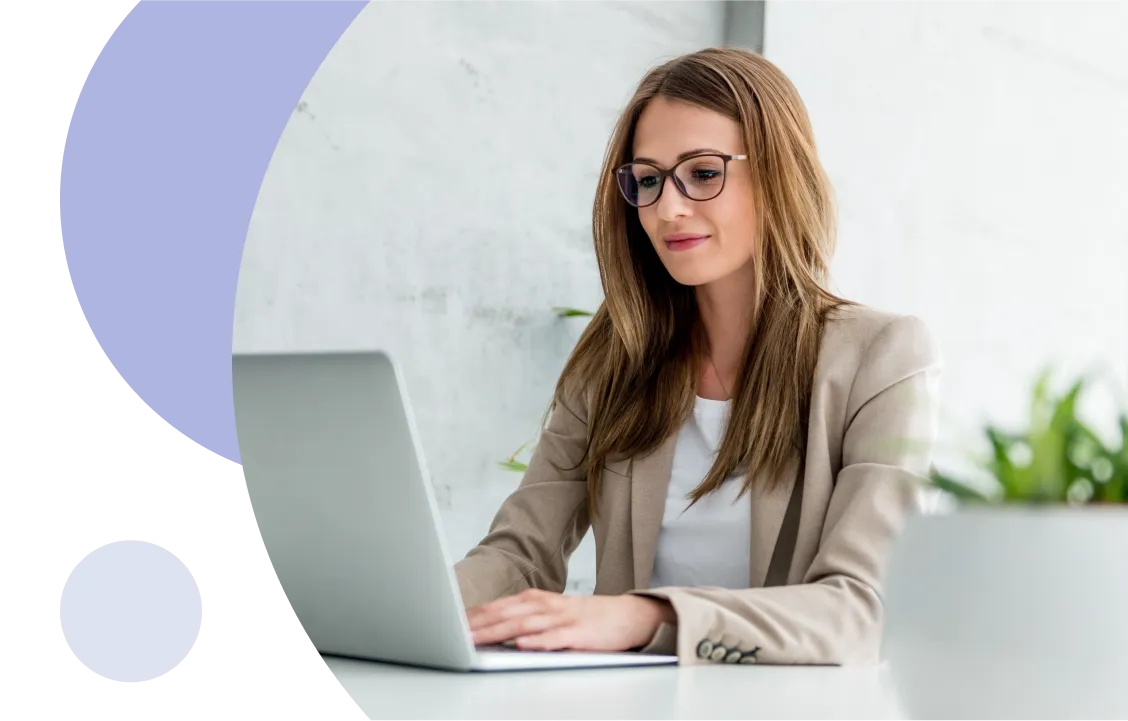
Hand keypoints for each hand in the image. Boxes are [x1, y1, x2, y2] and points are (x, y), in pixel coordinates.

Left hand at [466, 588, 675, 651]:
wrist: (627, 615)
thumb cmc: (584, 619)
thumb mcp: (551, 614)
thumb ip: (523, 620)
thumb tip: (491, 631)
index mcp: (536, 601)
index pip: (498, 607)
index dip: (474, 615)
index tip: (450, 624)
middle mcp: (546, 606)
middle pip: (505, 615)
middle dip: (478, 625)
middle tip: (454, 633)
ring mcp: (563, 619)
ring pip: (525, 625)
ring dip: (498, 632)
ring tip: (476, 640)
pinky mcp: (580, 634)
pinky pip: (556, 638)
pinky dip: (539, 641)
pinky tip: (523, 645)